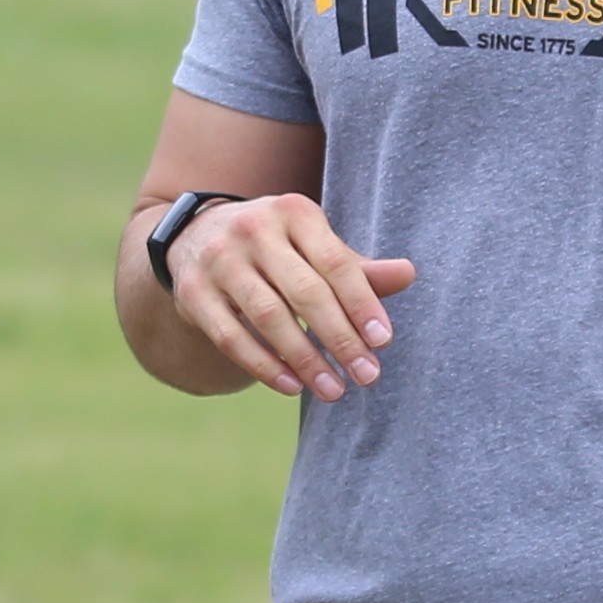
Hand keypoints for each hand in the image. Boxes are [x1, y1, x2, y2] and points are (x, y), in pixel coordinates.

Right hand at [164, 193, 414, 402]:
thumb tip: (409, 274)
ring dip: (305, 359)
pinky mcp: (193, 293)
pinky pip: (231, 337)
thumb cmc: (275, 247)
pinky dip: (264, 365)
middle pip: (305, 292)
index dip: (362, 303)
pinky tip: (292, 386)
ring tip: (333, 390)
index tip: (383, 341)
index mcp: (294, 212)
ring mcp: (219, 261)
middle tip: (367, 376)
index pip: (335, 263)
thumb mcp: (314, 244)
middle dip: (340, 339)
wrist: (195, 236)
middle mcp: (254, 230)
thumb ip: (356, 266)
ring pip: (268, 317)